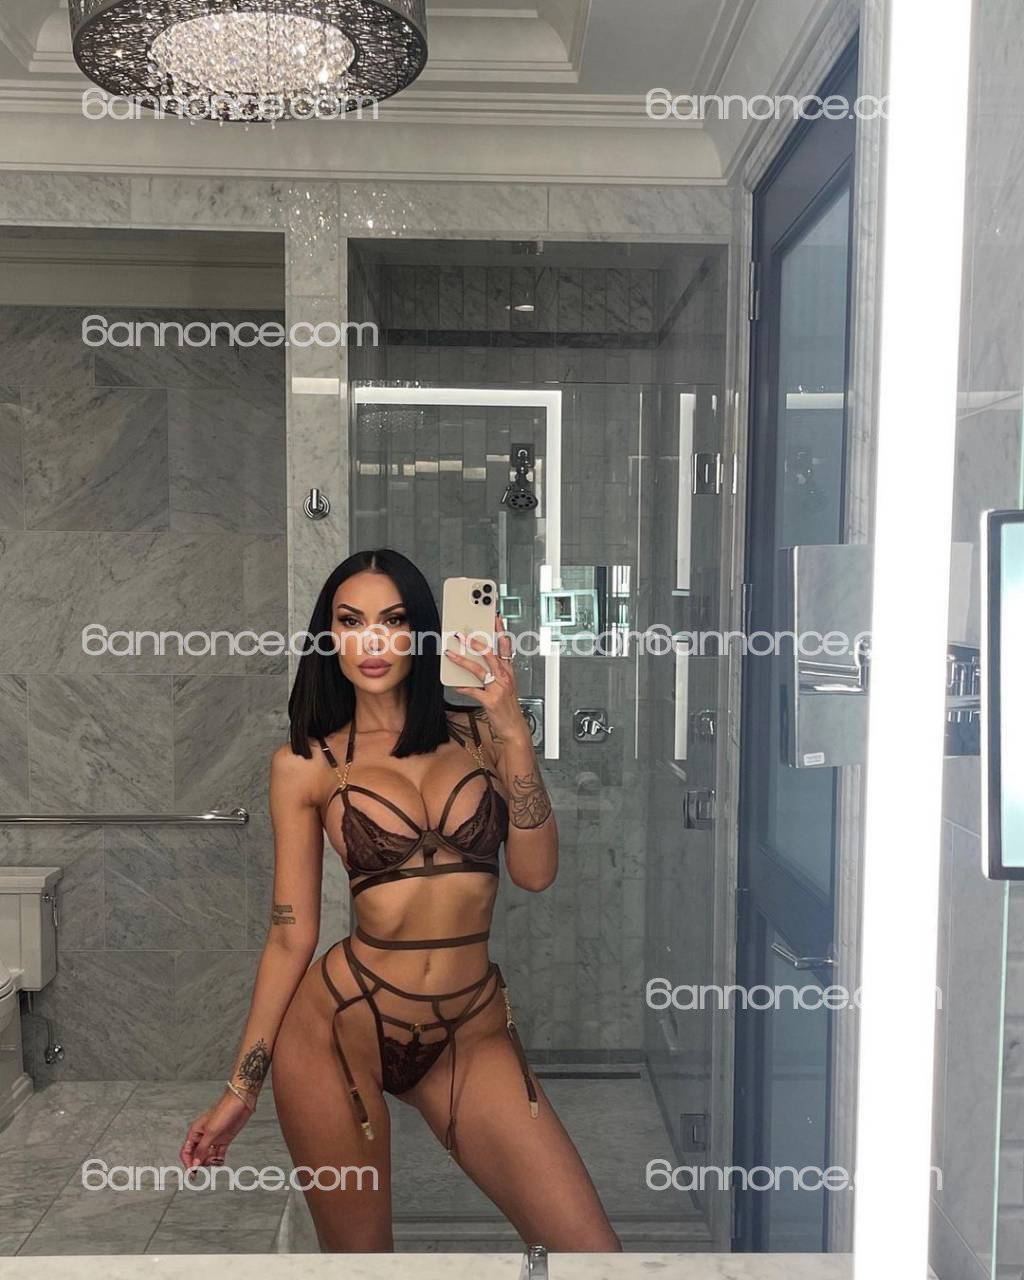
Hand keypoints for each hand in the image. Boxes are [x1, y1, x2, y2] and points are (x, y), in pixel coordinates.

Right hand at [179, 1090, 252, 1176]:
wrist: (241, 1102)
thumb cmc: (224, 1110)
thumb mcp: (211, 1132)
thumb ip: (202, 1149)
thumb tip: (195, 1164)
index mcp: (195, 1132)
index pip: (186, 1152)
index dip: (188, 1163)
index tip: (193, 1173)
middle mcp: (203, 1136)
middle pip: (197, 1155)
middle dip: (201, 1162)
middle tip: (209, 1163)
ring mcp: (214, 1138)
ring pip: (207, 1156)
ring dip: (211, 1161)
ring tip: (217, 1160)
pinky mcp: (224, 1139)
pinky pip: (218, 1153)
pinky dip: (219, 1159)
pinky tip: (221, 1161)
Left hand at [445, 615, 525, 740]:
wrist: (514, 727)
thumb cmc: (507, 706)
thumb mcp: (504, 685)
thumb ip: (492, 672)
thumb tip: (473, 661)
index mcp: (509, 671)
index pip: (506, 646)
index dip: (500, 631)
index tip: (494, 617)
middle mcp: (505, 677)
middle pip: (490, 654)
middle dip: (475, 643)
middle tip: (461, 635)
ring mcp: (498, 688)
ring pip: (479, 670)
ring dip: (463, 661)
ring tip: (450, 654)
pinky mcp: (490, 700)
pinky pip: (472, 690)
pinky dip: (461, 686)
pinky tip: (453, 683)